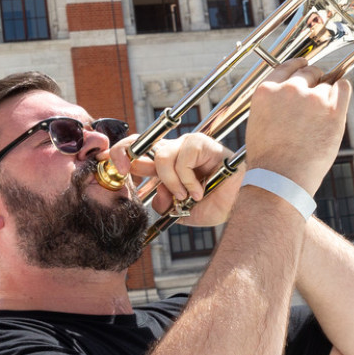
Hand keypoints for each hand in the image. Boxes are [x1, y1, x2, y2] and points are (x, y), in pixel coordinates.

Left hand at [113, 132, 242, 226]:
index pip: (138, 150)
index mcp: (167, 165)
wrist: (239, 206)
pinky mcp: (203, 144)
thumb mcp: (182, 210)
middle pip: (143, 145)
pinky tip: (199, 190)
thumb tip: (155, 196)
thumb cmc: (215, 205)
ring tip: (186, 196)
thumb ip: (165, 203)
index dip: (121, 152)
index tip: (113, 166)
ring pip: (163, 155)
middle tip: (132, 175)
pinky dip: (188, 180)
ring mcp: (189, 145)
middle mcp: (176, 151)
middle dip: (131, 159)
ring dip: (172, 182)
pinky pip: (184, 159)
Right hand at [243, 58, 350, 193]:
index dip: (298, 65)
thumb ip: (273, 102)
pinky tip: (338, 103)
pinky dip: (342, 91)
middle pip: (309, 73)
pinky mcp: (333, 110)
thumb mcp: (259, 122)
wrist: (280, 179)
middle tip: (315, 98)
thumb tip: (291, 92)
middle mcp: (289, 90)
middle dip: (314, 81)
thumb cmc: (269, 158)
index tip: (305, 66)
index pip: (286, 67)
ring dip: (326, 96)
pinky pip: (343, 87)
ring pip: (327, 84)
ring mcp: (312, 99)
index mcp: (266, 91)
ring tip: (319, 121)